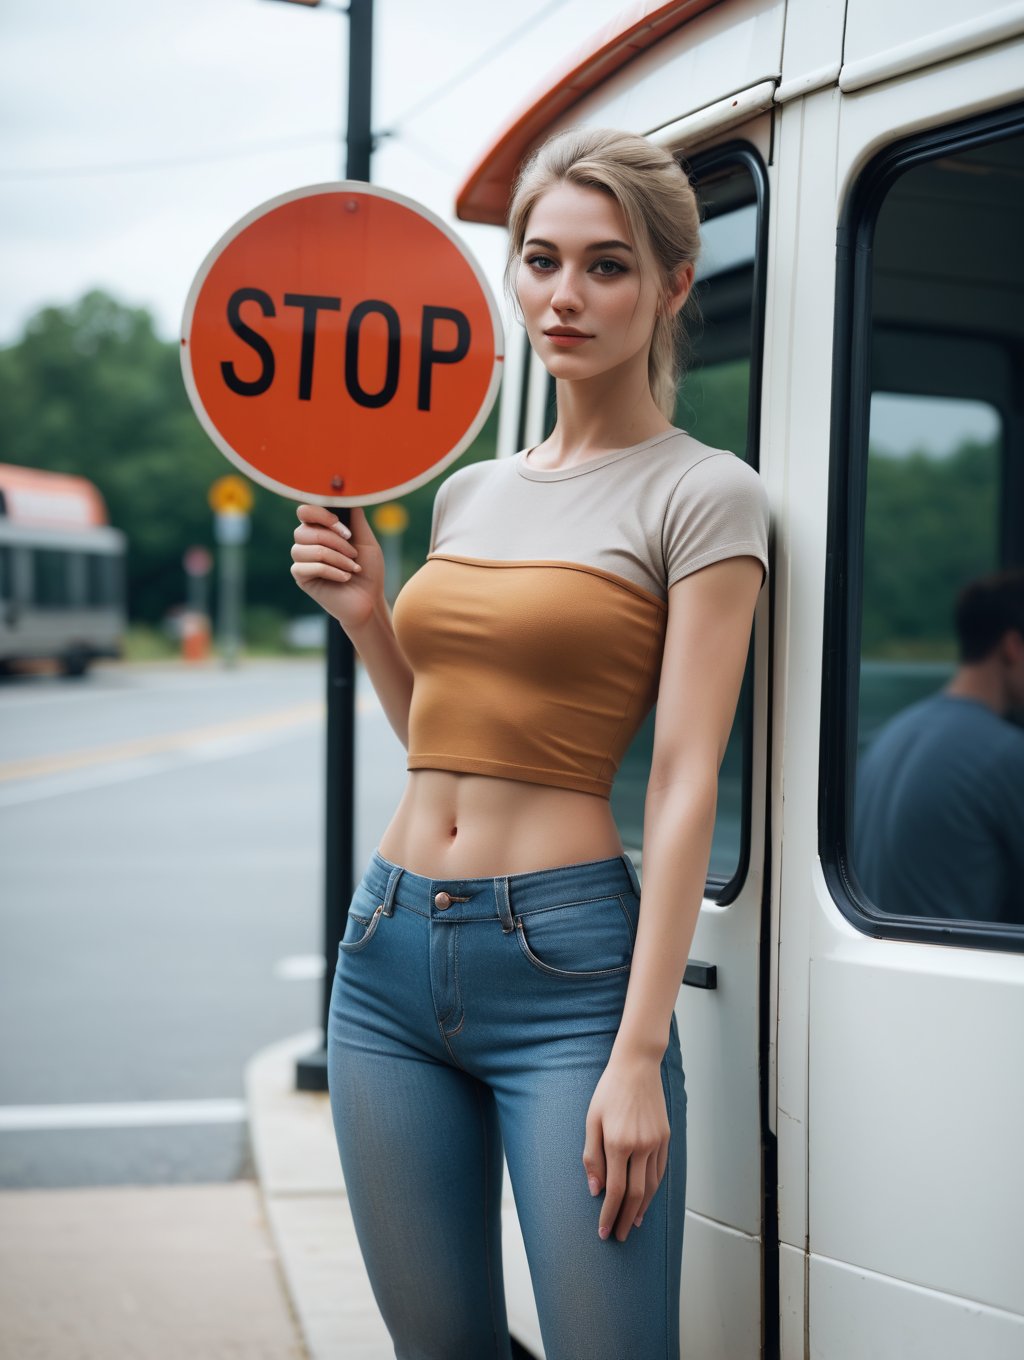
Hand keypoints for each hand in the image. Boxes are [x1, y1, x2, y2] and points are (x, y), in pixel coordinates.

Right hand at [289, 504, 385, 632]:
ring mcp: (302, 560)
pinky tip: (345, 578)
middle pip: (304, 530)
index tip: (340, 524)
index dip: (320, 514)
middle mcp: (307, 542)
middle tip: (353, 553)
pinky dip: (331, 571)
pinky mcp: (301, 577)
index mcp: (321, 529)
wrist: (369, 600)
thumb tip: (349, 495)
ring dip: (335, 558)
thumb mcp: (366, 541)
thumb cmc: (368, 571)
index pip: (305, 512)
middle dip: (333, 540)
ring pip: (306, 549)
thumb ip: (356, 520)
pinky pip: (307, 567)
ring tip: (352, 568)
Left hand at [582, 1054, 669, 1242]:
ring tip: (632, 1224)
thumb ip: (592, 1156)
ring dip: (642, 1209)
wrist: (637, 1066)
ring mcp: (657, 1142)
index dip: (609, 1214)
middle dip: (625, 1219)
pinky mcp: (666, 1137)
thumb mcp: (592, 1120)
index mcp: (618, 1143)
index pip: (616, 1190)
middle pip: (636, 1195)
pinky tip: (646, 1199)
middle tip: (617, 1236)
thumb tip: (595, 1190)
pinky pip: (661, 1171)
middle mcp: (641, 1146)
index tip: (603, 1231)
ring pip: (652, 1186)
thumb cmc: (609, 1091)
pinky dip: (654, 1189)